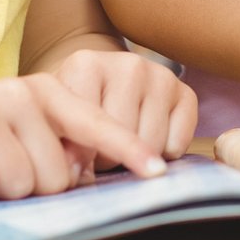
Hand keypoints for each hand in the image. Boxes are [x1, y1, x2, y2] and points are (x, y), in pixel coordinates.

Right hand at [0, 70, 169, 201]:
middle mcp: (18, 93)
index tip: (157, 173)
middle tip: (6, 170)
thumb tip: (87, 175)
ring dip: (4, 194)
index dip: (128, 151)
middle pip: (56, 176)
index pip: (97, 126)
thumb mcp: (30, 135)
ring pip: (21, 185)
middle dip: (35, 189)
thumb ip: (65, 149)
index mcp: (48, 91)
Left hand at [50, 49, 197, 171]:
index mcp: (86, 65)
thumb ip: (61, 148)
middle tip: (99, 151)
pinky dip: (164, 154)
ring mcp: (160, 75)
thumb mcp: (54, 124)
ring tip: (122, 145)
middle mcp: (128, 64)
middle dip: (110, 158)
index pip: (91, 129)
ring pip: (152, 144)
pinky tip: (149, 140)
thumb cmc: (70, 112)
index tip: (77, 162)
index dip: (84, 157)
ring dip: (137, 158)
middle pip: (124, 138)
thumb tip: (83, 175)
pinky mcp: (185, 92)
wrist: (97, 85)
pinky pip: (177, 144)